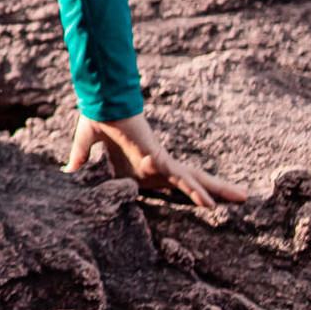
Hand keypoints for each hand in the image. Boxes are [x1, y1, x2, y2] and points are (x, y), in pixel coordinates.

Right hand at [65, 113, 246, 208]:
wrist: (100, 104)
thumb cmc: (98, 118)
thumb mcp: (88, 147)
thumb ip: (81, 159)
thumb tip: (67, 172)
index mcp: (146, 166)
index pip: (173, 183)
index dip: (190, 191)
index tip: (209, 203)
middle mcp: (158, 166)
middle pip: (192, 181)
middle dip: (217, 189)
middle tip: (243, 196)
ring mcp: (161, 163)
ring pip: (194, 181)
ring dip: (218, 191)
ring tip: (244, 197)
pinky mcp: (159, 159)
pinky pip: (181, 179)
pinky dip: (195, 192)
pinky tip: (211, 205)